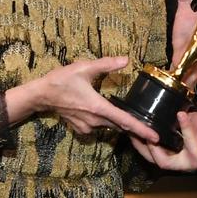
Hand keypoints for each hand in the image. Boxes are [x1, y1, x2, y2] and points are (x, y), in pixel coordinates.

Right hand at [14, 56, 157, 141]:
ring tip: (138, 125)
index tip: (155, 137)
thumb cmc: (62, 80)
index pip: (125, 121)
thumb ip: (107, 64)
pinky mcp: (82, 129)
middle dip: (137, 130)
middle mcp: (95, 121)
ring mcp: (87, 127)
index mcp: (98, 108)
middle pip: (121, 127)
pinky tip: (112, 117)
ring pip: (111, 127)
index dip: (142, 130)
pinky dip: (109, 124)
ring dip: (123, 125)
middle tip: (153, 132)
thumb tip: (126, 60)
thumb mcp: (84, 67)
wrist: (41, 94)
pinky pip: (100, 127)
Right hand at [131, 111, 196, 170]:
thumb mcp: (192, 119)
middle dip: (140, 146)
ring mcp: (189, 162)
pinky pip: (188, 145)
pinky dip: (184, 129)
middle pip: (152, 160)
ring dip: (154, 146)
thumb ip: (178, 117)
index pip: (152, 151)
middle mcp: (180, 160)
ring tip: (149, 129)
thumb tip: (165, 105)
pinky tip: (182, 115)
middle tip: (132, 130)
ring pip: (163, 161)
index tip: (130, 126)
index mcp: (177, 152)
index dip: (139, 142)